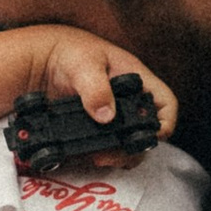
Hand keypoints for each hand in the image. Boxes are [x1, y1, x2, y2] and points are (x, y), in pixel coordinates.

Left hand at [17, 30, 177, 166]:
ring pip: (130, 144)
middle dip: (134, 148)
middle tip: (110, 155)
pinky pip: (109, 147)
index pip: (166, 104)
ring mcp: (115, 116)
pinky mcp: (98, 128)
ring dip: (118, 156)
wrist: (44, 59)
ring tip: (97, 158)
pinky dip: (103, 155)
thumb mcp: (84, 65)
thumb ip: (95, 88)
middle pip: (148, 133)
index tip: (151, 138)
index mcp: (137, 80)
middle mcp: (130, 101)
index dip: (165, 123)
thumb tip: (106, 116)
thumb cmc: (70, 52)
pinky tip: (87, 155)